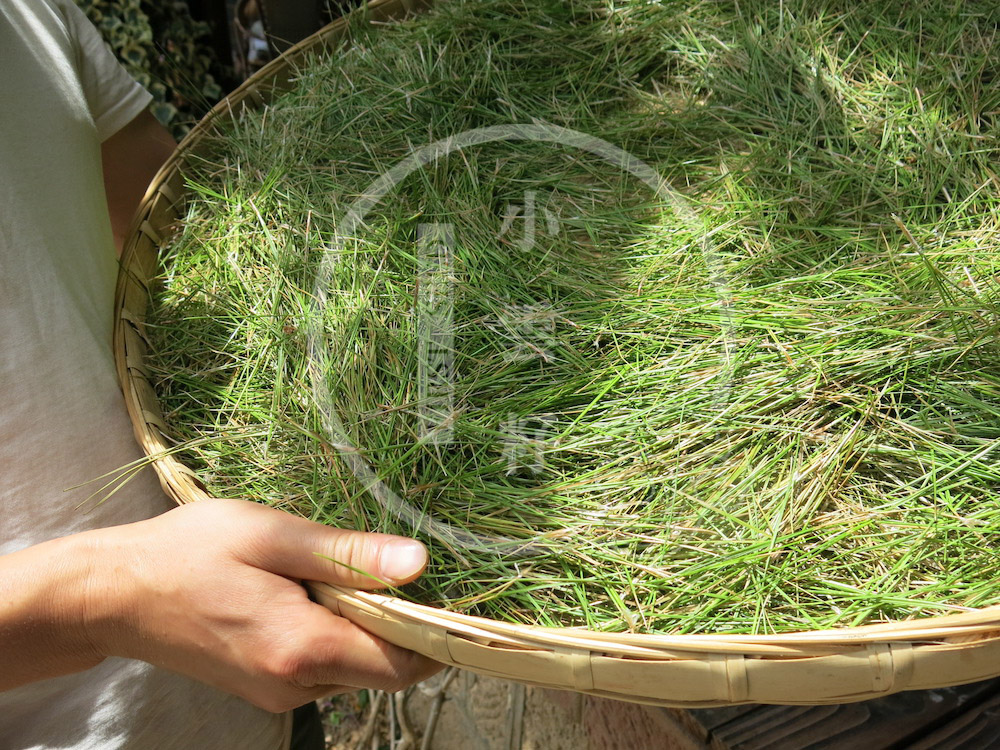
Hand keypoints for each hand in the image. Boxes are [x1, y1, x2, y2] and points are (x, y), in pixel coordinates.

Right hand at [78, 499, 441, 711]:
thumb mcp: (272, 535)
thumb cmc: (189, 553)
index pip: (403, 664)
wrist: (116, 595)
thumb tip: (419, 563)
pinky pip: (326, 668)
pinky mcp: (267, 688)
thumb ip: (348, 553)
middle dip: (397, 622)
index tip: (443, 590)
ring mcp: (279, 693)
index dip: (433, 631)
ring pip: (356, 668)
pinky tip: (307, 594)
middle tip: (379, 565)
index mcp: (303, 648)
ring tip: (330, 573)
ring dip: (363, 626)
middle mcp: (297, 685)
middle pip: (383, 667)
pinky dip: (335, 635)